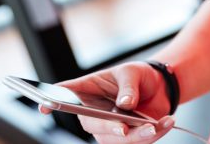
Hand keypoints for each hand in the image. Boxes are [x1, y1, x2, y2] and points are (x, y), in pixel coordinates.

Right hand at [39, 62, 175, 141]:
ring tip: (155, 125)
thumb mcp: (132, 73)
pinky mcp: (125, 139)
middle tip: (123, 127)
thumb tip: (125, 105)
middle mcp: (93, 112)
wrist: (160, 88)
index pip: (66, 93)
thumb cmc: (139, 76)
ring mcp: (108, 128)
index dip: (52, 100)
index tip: (43, 105)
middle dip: (108, 128)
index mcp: (88, 89)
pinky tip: (166, 122)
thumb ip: (128, 87)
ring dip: (137, 135)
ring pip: (115, 139)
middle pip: (92, 124)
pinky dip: (154, 134)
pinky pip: (136, 143)